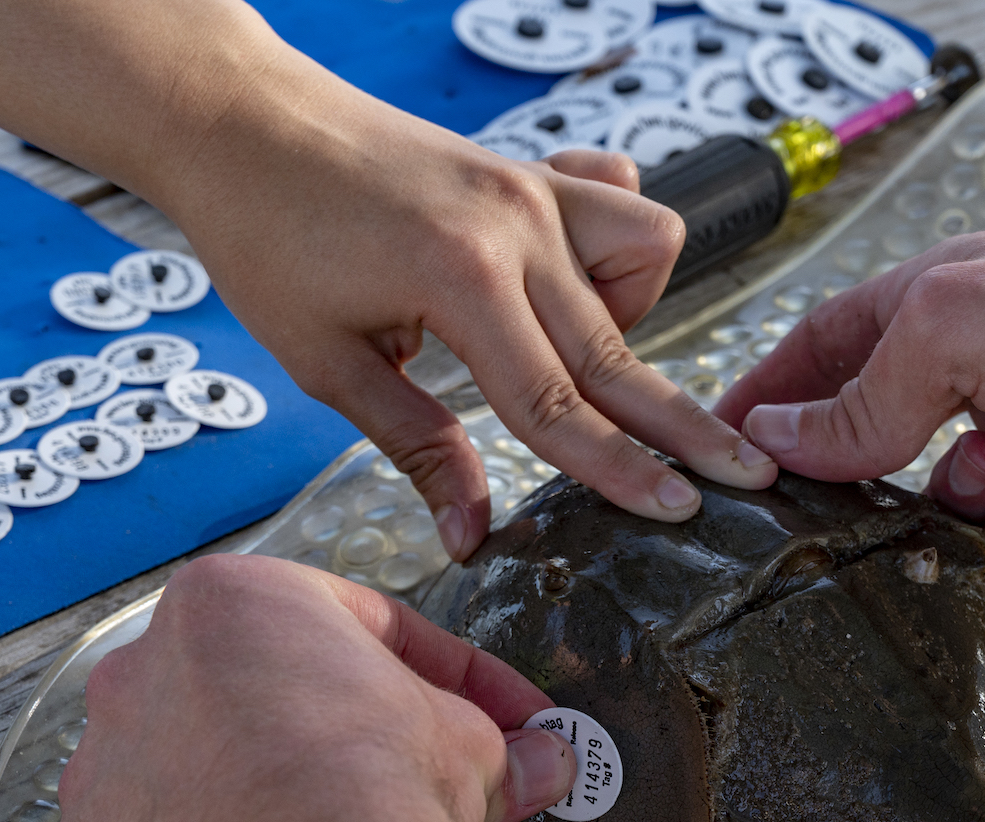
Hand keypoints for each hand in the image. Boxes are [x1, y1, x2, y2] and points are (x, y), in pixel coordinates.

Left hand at [40, 554, 574, 821]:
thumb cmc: (379, 790)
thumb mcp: (469, 743)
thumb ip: (494, 740)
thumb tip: (545, 762)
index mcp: (229, 603)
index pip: (356, 628)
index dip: (447, 677)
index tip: (497, 719)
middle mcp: (139, 673)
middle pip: (265, 710)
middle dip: (349, 754)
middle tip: (427, 800)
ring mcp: (100, 775)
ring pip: (205, 792)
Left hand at [162, 40, 775, 560]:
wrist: (241, 122)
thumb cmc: (266, 236)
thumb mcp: (328, 364)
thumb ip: (417, 447)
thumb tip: (474, 536)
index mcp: (462, 278)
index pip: (557, 403)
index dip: (621, 470)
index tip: (681, 512)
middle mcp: (517, 226)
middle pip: (619, 350)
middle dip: (684, 423)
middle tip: (742, 476)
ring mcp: (531, 188)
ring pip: (646, 254)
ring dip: (632, 319)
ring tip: (566, 354)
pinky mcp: (530, 168)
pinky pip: (618, 203)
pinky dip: (615, 250)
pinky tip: (564, 281)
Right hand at [714, 231, 984, 590]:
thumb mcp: (945, 327)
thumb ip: (859, 390)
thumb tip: (777, 441)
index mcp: (946, 301)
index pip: (830, 347)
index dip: (772, 394)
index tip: (720, 446)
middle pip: (887, 439)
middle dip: (864, 474)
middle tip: (828, 508)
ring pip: (952, 504)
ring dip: (958, 501)